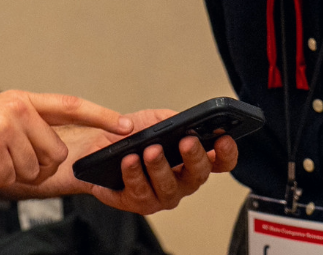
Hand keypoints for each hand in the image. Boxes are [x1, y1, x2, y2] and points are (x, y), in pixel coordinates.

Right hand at [0, 90, 132, 189]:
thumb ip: (23, 127)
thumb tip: (50, 151)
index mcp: (20, 100)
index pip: (70, 105)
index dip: (100, 115)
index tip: (124, 125)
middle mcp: (16, 108)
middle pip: (54, 152)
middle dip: (35, 166)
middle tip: (6, 162)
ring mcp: (5, 126)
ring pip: (34, 169)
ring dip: (12, 175)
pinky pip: (11, 177)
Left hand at [12, 108, 239, 213]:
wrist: (95, 148)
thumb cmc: (128, 136)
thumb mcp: (152, 120)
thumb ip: (170, 119)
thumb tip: (183, 121)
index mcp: (190, 160)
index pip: (220, 161)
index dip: (227, 153)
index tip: (223, 139)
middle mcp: (181, 180)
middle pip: (198, 175)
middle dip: (193, 157)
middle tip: (186, 141)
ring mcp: (162, 194)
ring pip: (169, 187)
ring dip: (161, 167)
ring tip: (151, 150)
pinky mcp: (139, 203)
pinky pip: (140, 192)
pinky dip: (134, 175)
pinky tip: (129, 161)